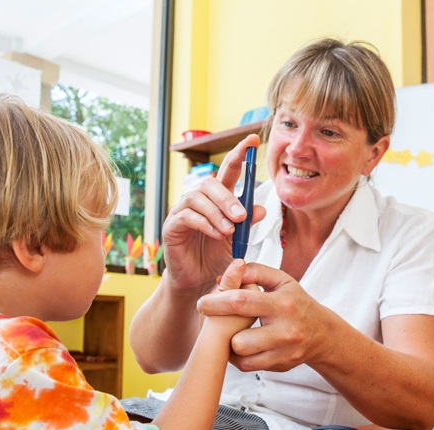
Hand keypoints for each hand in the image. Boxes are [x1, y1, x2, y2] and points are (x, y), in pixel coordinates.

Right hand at [162, 134, 264, 291]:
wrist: (198, 283)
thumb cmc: (216, 260)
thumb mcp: (238, 242)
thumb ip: (248, 225)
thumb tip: (261, 208)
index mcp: (217, 200)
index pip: (228, 172)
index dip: (239, 154)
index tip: (252, 140)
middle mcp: (198, 201)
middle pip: (210, 183)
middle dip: (227, 197)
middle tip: (241, 216)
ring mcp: (182, 212)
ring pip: (197, 198)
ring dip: (217, 212)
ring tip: (229, 230)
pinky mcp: (172, 226)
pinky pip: (187, 216)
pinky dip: (205, 224)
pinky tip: (216, 235)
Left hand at [196, 262, 331, 371]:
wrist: (322, 333)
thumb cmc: (295, 302)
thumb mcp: (281, 280)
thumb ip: (255, 272)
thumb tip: (226, 275)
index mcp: (282, 304)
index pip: (241, 302)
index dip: (216, 303)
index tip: (202, 304)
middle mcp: (285, 331)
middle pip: (237, 339)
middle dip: (222, 330)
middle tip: (216, 321)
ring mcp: (284, 352)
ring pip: (241, 355)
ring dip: (230, 344)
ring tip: (231, 332)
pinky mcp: (280, 366)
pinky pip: (246, 366)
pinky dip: (238, 356)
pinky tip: (241, 344)